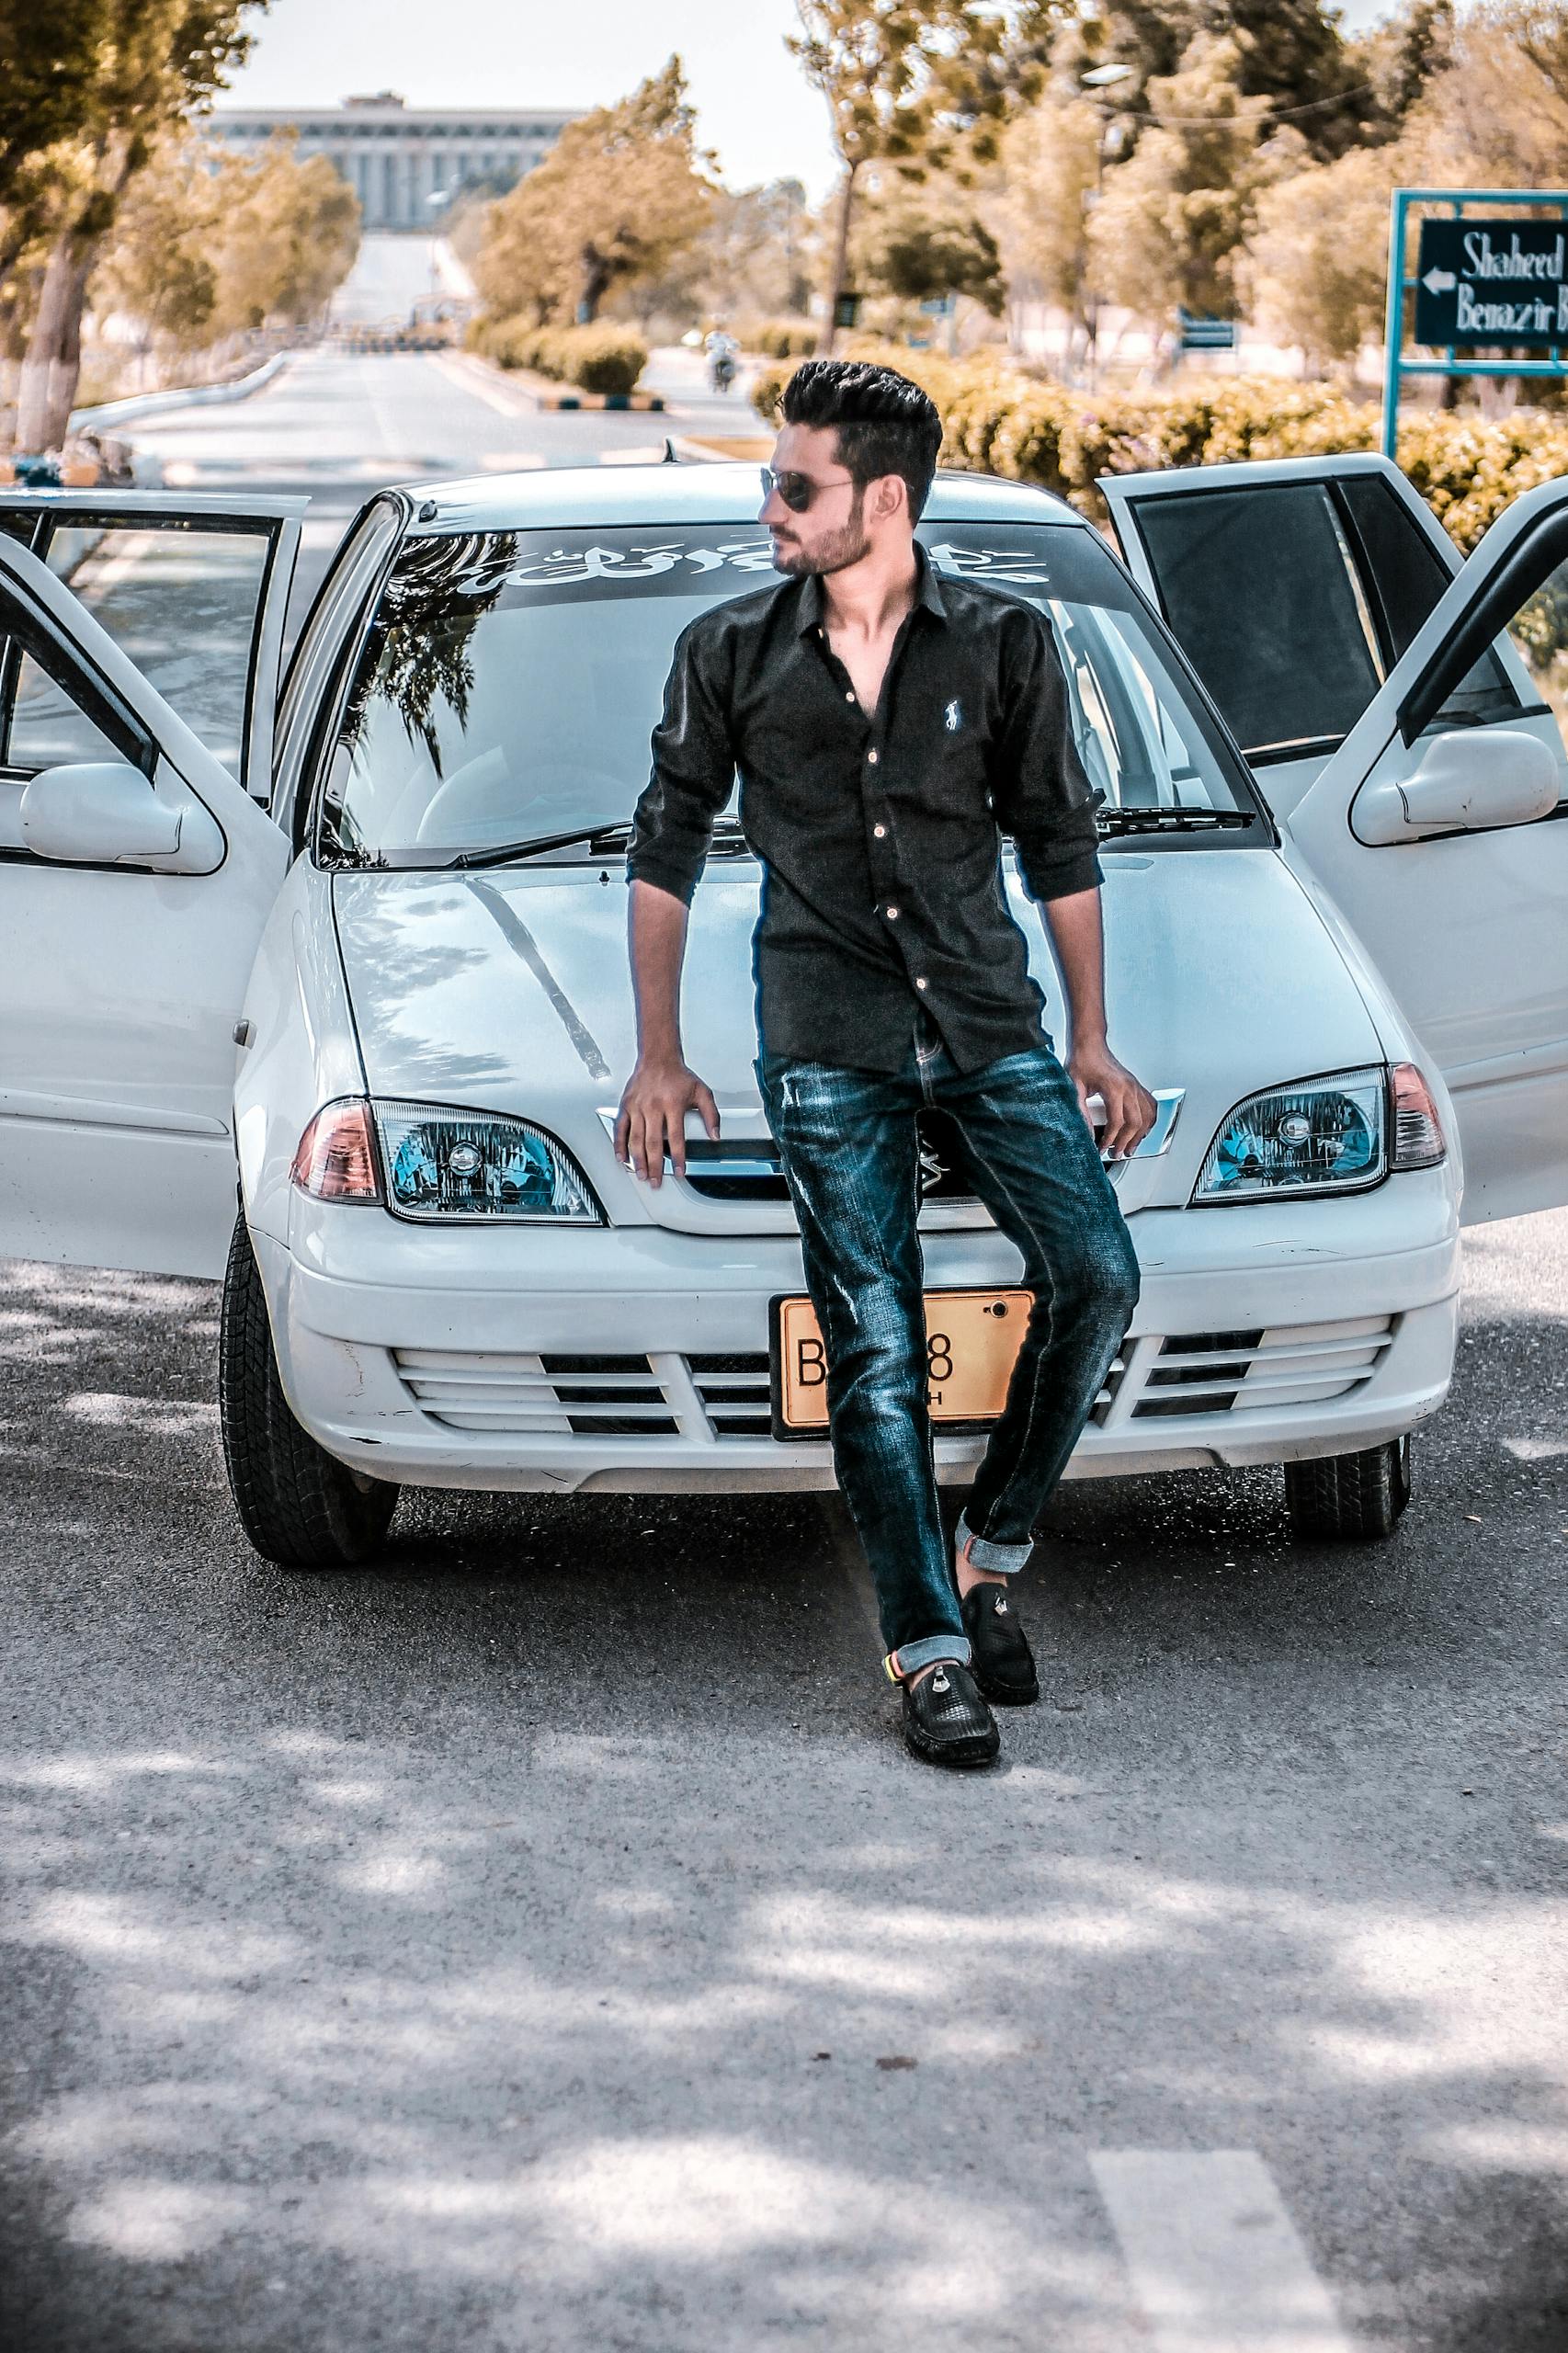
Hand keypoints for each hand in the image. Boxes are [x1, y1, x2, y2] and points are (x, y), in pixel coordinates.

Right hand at [614, 1056, 719, 1186]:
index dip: (677, 1158)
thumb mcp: (702, 1092)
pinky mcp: (625, 1105)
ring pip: (636, 1139)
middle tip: (655, 1181)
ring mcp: (637, 1107)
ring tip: (641, 1174)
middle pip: (653, 1143)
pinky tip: (622, 1157)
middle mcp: (653, 1107)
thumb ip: (711, 1115)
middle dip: (654, 1166)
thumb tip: (716, 1135)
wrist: (658, 1057)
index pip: (675, 1138)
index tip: (679, 1171)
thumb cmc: (678, 1075)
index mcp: (672, 1105)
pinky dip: (619, 1145)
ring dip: (638, 1160)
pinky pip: (620, 1128)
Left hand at [1067, 1039, 1156, 1160]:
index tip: (1102, 1148)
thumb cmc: (1082, 1061)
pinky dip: (1149, 1120)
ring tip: (1130, 1147)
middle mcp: (1129, 1087)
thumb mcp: (1074, 1088)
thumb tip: (1086, 1133)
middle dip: (1126, 1142)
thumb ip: (1080, 1112)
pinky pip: (1150, 1105)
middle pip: (1135, 1122)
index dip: (1110, 1139)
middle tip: (1117, 1153)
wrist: (1090, 1045)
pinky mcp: (1136, 1085)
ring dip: (1140, 1134)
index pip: (1117, 1122)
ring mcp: (1135, 1086)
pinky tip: (1143, 1129)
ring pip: (1147, 1116)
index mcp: (1114, 1088)